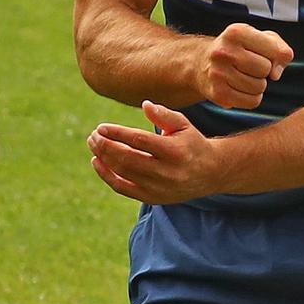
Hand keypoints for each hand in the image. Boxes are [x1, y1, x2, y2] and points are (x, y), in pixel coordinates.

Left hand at [87, 100, 223, 203]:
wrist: (209, 172)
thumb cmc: (192, 142)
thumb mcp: (183, 125)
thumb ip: (164, 114)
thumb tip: (144, 105)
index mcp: (174, 150)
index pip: (139, 141)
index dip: (118, 134)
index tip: (101, 127)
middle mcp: (166, 171)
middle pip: (127, 158)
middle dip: (105, 146)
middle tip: (93, 136)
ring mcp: (158, 187)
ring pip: (123, 173)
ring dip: (103, 158)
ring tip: (93, 144)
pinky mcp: (152, 198)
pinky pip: (123, 188)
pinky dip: (107, 176)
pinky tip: (97, 162)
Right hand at [195, 24, 292, 108]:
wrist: (201, 63)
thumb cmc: (239, 48)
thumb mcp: (259, 37)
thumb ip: (279, 48)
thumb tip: (276, 74)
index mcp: (236, 32)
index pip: (274, 50)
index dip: (275, 54)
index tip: (264, 53)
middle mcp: (224, 51)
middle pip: (265, 69)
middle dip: (264, 70)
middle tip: (251, 66)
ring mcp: (218, 73)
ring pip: (260, 87)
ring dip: (258, 85)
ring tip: (245, 76)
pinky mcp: (218, 94)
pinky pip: (252, 102)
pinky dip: (253, 97)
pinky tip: (241, 88)